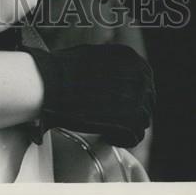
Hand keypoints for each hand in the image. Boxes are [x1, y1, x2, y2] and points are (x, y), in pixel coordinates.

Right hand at [22, 43, 154, 147]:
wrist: (49, 83)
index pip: (145, 82)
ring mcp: (135, 97)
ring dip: (127, 126)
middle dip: (131, 112)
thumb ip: (114, 64)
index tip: (120, 104)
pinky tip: (106, 136)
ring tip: (107, 127)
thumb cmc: (64, 69)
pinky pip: (134, 136)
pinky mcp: (127, 120)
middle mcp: (138, 75)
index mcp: (131, 58)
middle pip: (146, 102)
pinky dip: (122, 140)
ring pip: (142, 120)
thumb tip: (126, 79)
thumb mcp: (94, 55)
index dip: (133, 96)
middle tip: (112, 118)